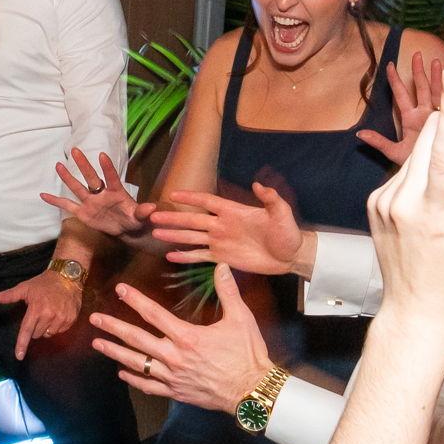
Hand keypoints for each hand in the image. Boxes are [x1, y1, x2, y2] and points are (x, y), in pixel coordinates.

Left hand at [0, 266, 80, 359]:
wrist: (67, 276)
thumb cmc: (43, 283)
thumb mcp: (25, 287)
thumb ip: (10, 295)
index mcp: (37, 309)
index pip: (27, 330)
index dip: (22, 344)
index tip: (19, 356)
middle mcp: (49, 315)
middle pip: (37, 334)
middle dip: (35, 328)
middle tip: (39, 314)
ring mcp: (61, 318)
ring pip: (48, 334)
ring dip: (46, 328)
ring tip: (49, 313)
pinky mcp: (71, 320)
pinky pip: (60, 331)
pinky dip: (57, 326)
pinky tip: (57, 314)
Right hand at [42, 147, 151, 239]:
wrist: (127, 229)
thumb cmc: (135, 219)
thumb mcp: (140, 218)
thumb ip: (143, 212)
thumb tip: (152, 208)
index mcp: (116, 192)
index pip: (111, 177)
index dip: (107, 167)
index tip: (102, 155)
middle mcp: (101, 194)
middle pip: (91, 177)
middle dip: (83, 164)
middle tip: (75, 150)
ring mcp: (91, 202)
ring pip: (77, 188)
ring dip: (68, 177)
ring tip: (58, 165)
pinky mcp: (83, 213)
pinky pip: (68, 206)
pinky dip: (56, 201)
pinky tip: (43, 195)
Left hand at [92, 263, 269, 413]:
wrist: (251, 391)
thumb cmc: (247, 354)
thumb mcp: (241, 319)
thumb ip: (228, 291)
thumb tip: (222, 266)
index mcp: (188, 337)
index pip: (154, 314)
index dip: (135, 300)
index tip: (120, 290)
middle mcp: (174, 356)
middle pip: (137, 339)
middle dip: (114, 327)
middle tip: (95, 319)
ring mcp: (173, 376)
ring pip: (137, 363)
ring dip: (115, 352)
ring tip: (98, 344)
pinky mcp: (176, 392)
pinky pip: (149, 386)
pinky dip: (133, 379)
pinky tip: (122, 372)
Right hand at [150, 182, 303, 275]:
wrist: (290, 256)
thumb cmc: (287, 232)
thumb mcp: (281, 213)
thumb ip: (270, 198)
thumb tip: (258, 185)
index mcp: (233, 211)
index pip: (207, 201)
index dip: (190, 197)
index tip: (172, 194)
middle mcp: (222, 225)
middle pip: (193, 220)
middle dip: (173, 218)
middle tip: (153, 217)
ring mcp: (220, 242)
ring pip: (192, 237)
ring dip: (174, 235)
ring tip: (155, 233)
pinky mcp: (222, 258)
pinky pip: (200, 256)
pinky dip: (185, 257)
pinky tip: (170, 256)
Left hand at [360, 49, 443, 165]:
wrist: (433, 176)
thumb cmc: (415, 165)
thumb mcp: (394, 152)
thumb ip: (378, 142)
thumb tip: (359, 134)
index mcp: (410, 119)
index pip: (401, 96)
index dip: (395, 81)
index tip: (389, 65)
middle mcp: (423, 114)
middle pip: (419, 88)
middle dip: (418, 71)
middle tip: (417, 54)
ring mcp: (436, 116)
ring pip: (434, 92)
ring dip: (434, 77)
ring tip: (433, 61)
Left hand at [367, 68, 443, 322]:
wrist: (417, 308)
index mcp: (433, 211)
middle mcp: (399, 200)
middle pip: (432, 138)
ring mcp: (381, 199)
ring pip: (419, 149)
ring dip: (442, 156)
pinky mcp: (373, 199)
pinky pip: (408, 167)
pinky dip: (426, 173)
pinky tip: (433, 208)